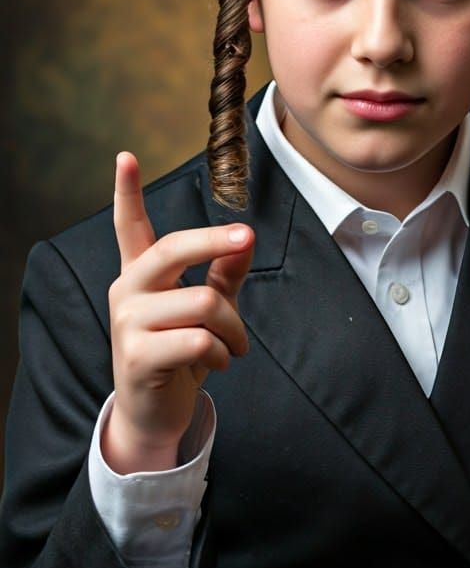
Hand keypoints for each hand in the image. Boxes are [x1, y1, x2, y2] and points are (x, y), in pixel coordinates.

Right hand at [104, 150, 253, 471]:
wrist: (157, 412)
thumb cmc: (183, 352)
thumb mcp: (209, 309)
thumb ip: (224, 274)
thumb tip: (246, 238)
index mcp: (141, 274)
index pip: (130, 226)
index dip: (127, 191)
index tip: (125, 156)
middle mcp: (127, 290)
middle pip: (174, 249)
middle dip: (216, 241)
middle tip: (247, 237)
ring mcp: (127, 323)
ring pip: (202, 303)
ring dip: (234, 328)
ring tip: (236, 346)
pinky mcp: (137, 356)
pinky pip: (200, 340)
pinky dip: (223, 353)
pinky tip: (218, 363)